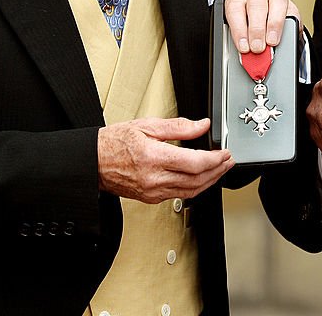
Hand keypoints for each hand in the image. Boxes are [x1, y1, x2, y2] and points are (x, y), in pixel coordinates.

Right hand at [97, 117, 234, 202]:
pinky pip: (180, 195)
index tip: (225, 152)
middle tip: (228, 160)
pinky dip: (195, 187)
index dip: (215, 159)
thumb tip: (201, 125)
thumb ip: (178, 126)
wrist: (93, 162)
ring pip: (191, 191)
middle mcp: (154, 179)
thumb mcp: (147, 125)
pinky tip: (201, 178)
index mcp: (154, 158)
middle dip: (218, 170)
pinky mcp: (151, 198)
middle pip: (197, 180)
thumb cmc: (114, 143)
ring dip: (210, 181)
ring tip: (220, 169)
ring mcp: (153, 191)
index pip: (195, 163)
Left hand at [224, 0, 300, 53]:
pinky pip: (290, 9)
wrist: (266, 21)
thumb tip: (249, 60)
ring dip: (273, 25)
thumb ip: (244, 44)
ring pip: (275, 2)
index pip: (235, 9)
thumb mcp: (242, 34)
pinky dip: (286, 24)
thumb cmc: (249, 27)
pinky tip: (284, 35)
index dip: (239, 29)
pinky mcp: (288, 2)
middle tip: (257, 48)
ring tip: (271, 42)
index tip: (243, 47)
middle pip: (255, 5)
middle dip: (256, 30)